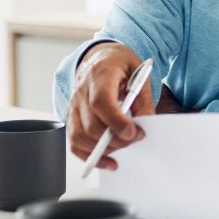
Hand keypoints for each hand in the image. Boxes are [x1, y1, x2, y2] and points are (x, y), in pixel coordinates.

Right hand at [67, 42, 153, 169]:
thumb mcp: (139, 74)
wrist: (101, 58)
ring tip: (124, 148)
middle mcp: (81, 91)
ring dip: (103, 149)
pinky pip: (74, 142)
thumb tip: (146, 124)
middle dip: (115, 139)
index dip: (116, 121)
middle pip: (91, 124)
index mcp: (100, 75)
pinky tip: (107, 160)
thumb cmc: (120, 65)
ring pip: (80, 136)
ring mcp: (74, 105)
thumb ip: (143, 99)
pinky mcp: (72, 117)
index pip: (101, 101)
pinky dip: (89, 156)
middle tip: (136, 139)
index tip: (133, 133)